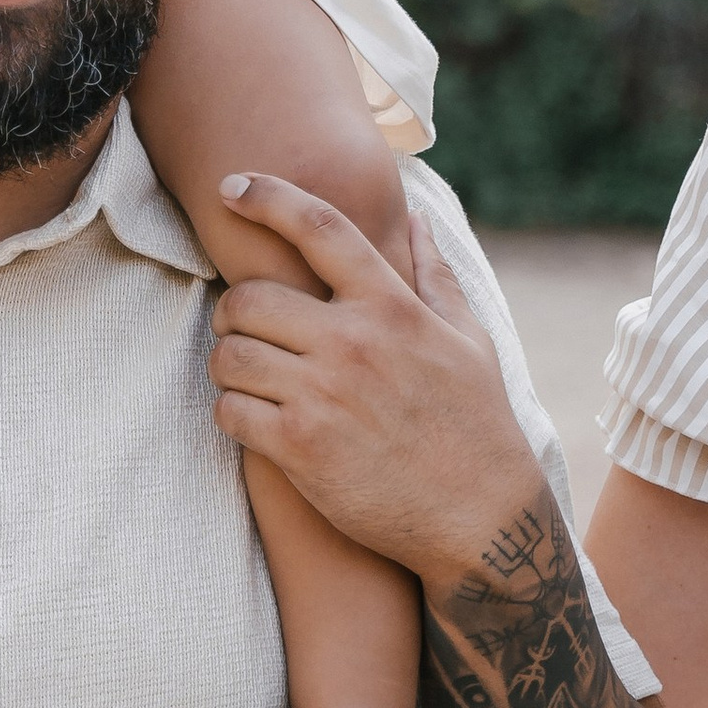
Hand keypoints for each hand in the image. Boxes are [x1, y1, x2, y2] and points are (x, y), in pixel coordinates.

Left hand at [207, 177, 545, 582]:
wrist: (479, 519)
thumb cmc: (475, 423)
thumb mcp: (468, 339)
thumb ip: (435, 274)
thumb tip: (417, 217)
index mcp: (392, 306)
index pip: (318, 226)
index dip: (267, 197)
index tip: (232, 188)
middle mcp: (354, 342)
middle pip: (249, 297)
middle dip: (233, 310)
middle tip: (243, 327)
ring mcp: (324, 395)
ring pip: (230, 355)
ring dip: (227, 363)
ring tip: (246, 375)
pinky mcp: (300, 449)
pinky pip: (230, 411)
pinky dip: (231, 412)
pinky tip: (253, 419)